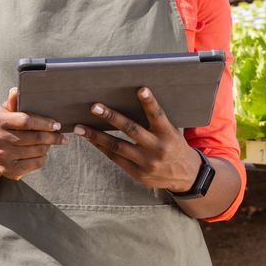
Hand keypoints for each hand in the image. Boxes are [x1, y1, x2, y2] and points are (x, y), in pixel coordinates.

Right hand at [0, 87, 67, 178]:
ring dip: (48, 147)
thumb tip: (16, 90)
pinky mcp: (8, 170)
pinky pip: (35, 163)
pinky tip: (42, 153)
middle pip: (35, 138)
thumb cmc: (6, 127)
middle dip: (52, 136)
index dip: (45, 123)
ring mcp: (2, 156)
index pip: (27, 120)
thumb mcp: (7, 112)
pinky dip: (43, 158)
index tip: (57, 125)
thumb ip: (14, 103)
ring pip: (37, 151)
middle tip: (61, 136)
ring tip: (50, 143)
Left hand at [73, 87, 199, 192]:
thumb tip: (129, 102)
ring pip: (117, 147)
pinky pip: (115, 158)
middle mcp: (157, 148)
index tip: (141, 89)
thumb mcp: (171, 132)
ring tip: (79, 128)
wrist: (186, 176)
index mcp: (168, 134)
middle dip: (111, 117)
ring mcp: (146, 162)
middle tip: (94, 107)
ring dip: (96, 136)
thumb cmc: (174, 146)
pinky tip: (90, 139)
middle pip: (131, 130)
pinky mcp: (138, 173)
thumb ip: (155, 121)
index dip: (149, 102)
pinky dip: (101, 147)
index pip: (158, 115)